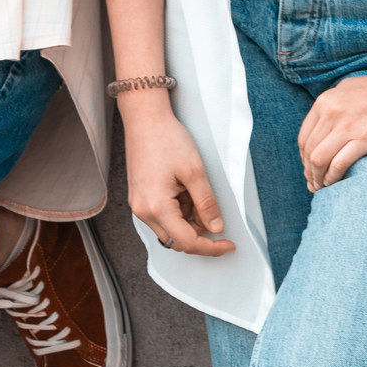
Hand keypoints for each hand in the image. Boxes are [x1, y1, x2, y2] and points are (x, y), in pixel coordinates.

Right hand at [118, 95, 232, 255]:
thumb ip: (206, 203)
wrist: (144, 119)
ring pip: (170, 229)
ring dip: (187, 218)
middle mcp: (143, 211)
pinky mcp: (139, 198)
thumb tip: (216, 228)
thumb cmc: (167, 139)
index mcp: (156, 207)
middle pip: (177, 240)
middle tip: (210, 207)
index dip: (211, 248)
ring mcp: (139, 205)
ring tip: (191, 188)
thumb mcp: (195, 171)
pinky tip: (182, 188)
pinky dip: (177, 209)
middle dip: (198, 230)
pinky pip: (162, 216)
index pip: (187, 242)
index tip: (228, 244)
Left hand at [297, 65, 366, 190]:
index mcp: (326, 100)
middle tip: (315, 185)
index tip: (310, 171)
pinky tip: (336, 183)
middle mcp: (332, 111)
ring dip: (318, 178)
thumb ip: (333, 105)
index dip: (304, 159)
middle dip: (309, 173)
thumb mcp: (351, 89)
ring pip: (319, 159)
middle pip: (309, 151)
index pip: (304, 138)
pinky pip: (339, 163)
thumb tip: (322, 127)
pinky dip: (333, 178)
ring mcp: (348, 124)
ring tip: (323, 188)